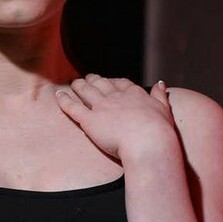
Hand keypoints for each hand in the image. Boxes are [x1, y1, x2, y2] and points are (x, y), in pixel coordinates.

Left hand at [54, 74, 178, 163]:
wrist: (149, 142)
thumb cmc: (160, 131)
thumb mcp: (164, 110)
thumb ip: (161, 96)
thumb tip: (161, 84)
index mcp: (135, 95)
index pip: (122, 84)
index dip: (114, 82)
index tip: (110, 81)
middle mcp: (116, 97)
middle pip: (102, 84)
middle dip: (94, 80)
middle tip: (88, 78)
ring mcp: (102, 107)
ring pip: (86, 91)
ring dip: (78, 85)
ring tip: (73, 83)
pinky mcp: (89, 120)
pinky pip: (73, 107)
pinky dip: (64, 100)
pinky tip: (58, 95)